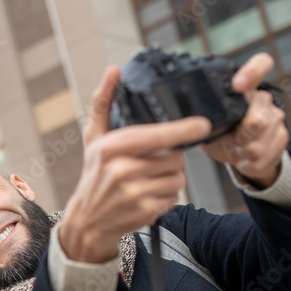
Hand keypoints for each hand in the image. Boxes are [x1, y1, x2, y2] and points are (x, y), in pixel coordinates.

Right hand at [60, 66, 211, 263]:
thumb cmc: (94, 175)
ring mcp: (134, 193)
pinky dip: (166, 196)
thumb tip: (114, 70)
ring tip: (150, 178)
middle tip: (154, 161)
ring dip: (171, 177)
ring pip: (178, 178)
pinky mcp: (145, 212)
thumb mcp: (94, 138)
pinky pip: (174, 197)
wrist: (87, 221)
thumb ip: (104, 102)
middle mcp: (122, 170)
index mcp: (112, 147)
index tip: (203, 124)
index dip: (184, 129)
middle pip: (175, 158)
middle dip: (171, 158)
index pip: (158, 135)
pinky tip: (149, 195)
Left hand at [201, 53, 288, 187]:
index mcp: (244, 89)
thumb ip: (207, 122)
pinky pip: (263, 158)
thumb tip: (200, 123)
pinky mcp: (282, 136)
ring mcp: (276, 117)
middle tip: (232, 142)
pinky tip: (245, 159)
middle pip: (256, 121)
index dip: (252, 72)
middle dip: (240, 139)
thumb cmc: (223, 136)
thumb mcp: (211, 127)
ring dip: (242, 154)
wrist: (245, 156)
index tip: (238, 85)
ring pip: (258, 145)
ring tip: (237, 150)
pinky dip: (249, 164)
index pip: (261, 64)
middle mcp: (263, 99)